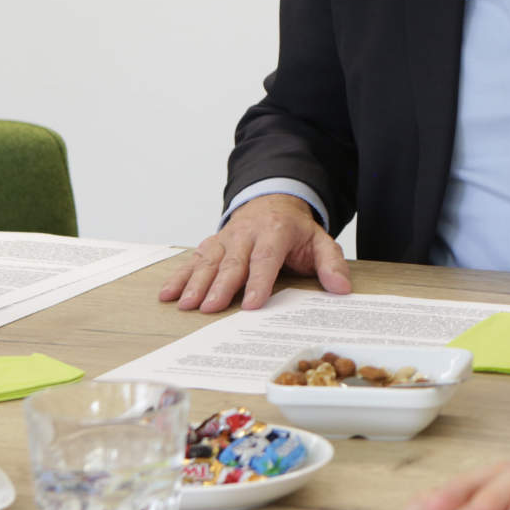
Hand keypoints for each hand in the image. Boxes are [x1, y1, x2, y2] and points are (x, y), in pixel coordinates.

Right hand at [156, 194, 350, 311]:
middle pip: (232, 262)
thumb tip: (341, 288)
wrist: (274, 201)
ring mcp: (226, 238)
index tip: (250, 304)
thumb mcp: (320, 242)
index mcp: (275, 232)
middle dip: (220, 286)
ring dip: (195, 283)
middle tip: (210, 308)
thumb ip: (331, 264)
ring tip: (186, 305)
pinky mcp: (212, 244)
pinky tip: (168, 294)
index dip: (258, 282)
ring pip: (209, 261)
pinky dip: (179, 276)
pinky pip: (193, 259)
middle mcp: (247, 234)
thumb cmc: (296, 230)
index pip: (265, 259)